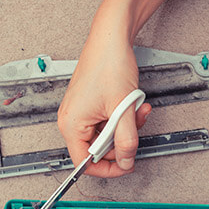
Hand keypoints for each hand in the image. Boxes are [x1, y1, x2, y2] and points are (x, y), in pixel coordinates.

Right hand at [58, 38, 150, 176]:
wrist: (111, 39)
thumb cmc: (109, 64)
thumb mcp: (122, 110)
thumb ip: (126, 140)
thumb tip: (125, 161)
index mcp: (72, 125)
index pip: (85, 164)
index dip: (108, 169)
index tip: (125, 166)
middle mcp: (73, 121)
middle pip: (99, 150)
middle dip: (122, 141)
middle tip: (136, 129)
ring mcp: (82, 114)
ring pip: (107, 136)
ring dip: (126, 127)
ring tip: (136, 111)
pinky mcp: (91, 107)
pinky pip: (108, 123)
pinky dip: (123, 118)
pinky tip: (132, 105)